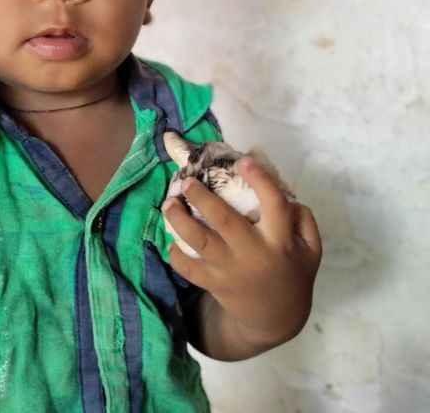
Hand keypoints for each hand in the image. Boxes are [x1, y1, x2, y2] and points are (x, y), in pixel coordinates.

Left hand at [162, 157, 321, 349]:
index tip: (243, 162)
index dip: (260, 180)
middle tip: (187, 181)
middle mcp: (253, 253)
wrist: (277, 318)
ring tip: (169, 204)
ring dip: (179, 220)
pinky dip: (176, 255)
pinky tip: (170, 240)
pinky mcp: (215, 284)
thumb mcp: (311, 247)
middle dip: (202, 197)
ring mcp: (231, 270)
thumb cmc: (292, 272)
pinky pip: (189, 269)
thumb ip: (302, 218)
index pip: (274, 205)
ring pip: (199, 242)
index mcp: (280, 240)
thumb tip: (281, 191)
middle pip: (224, 220)